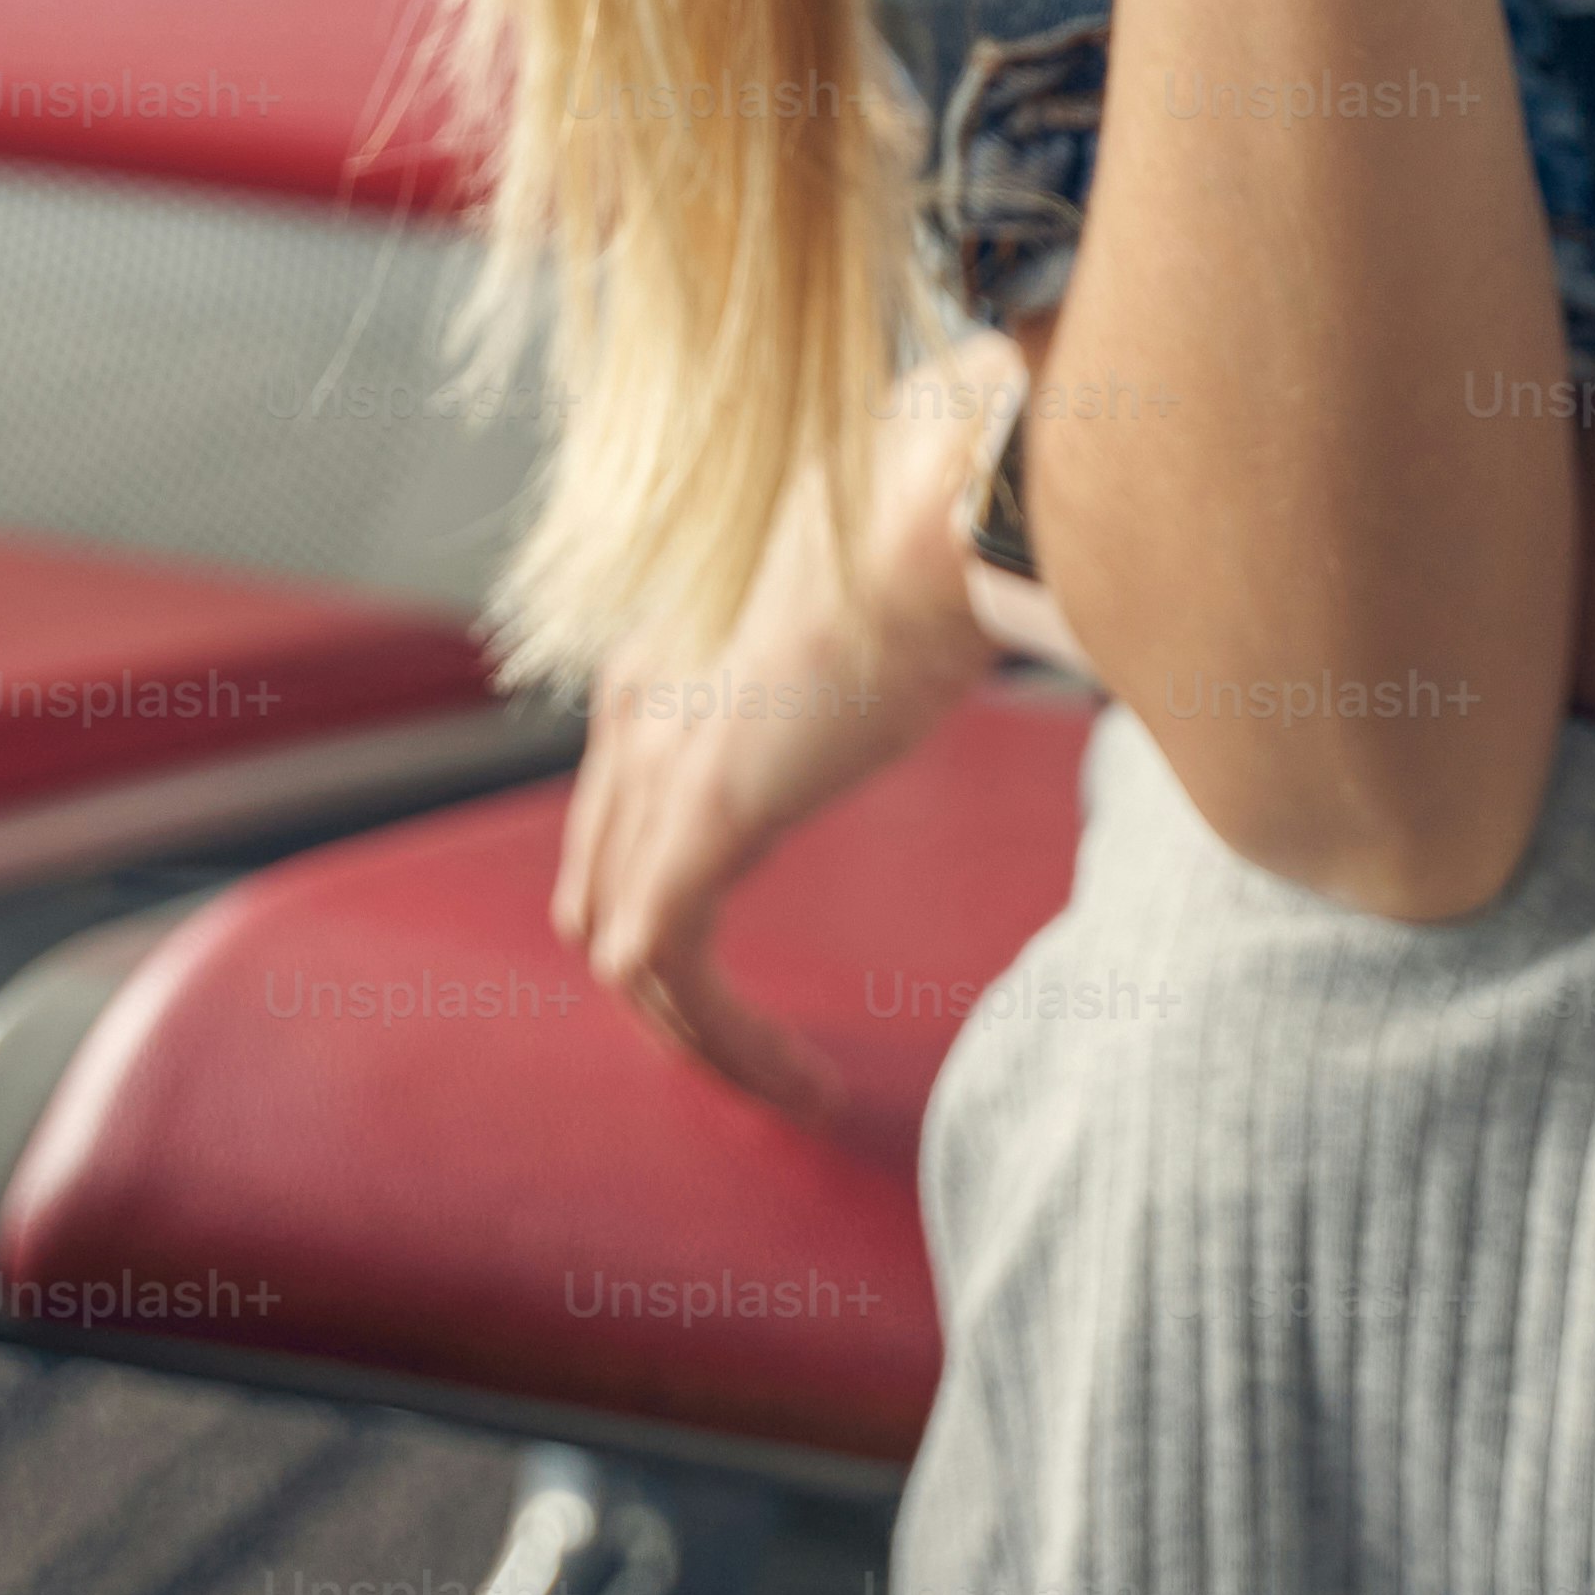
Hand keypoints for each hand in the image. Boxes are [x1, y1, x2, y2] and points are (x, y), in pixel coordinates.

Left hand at [549, 353, 1006, 1117]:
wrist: (947, 504)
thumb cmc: (952, 526)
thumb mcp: (891, 595)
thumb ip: (885, 634)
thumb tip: (991, 616)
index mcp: (670, 650)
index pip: (619, 811)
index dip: (672, 896)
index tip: (756, 963)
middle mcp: (638, 706)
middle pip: (602, 884)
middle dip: (675, 986)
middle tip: (767, 1053)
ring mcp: (656, 760)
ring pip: (623, 947)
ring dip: (704, 1038)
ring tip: (797, 1090)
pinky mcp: (693, 816)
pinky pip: (660, 968)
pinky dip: (723, 1042)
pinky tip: (807, 1083)